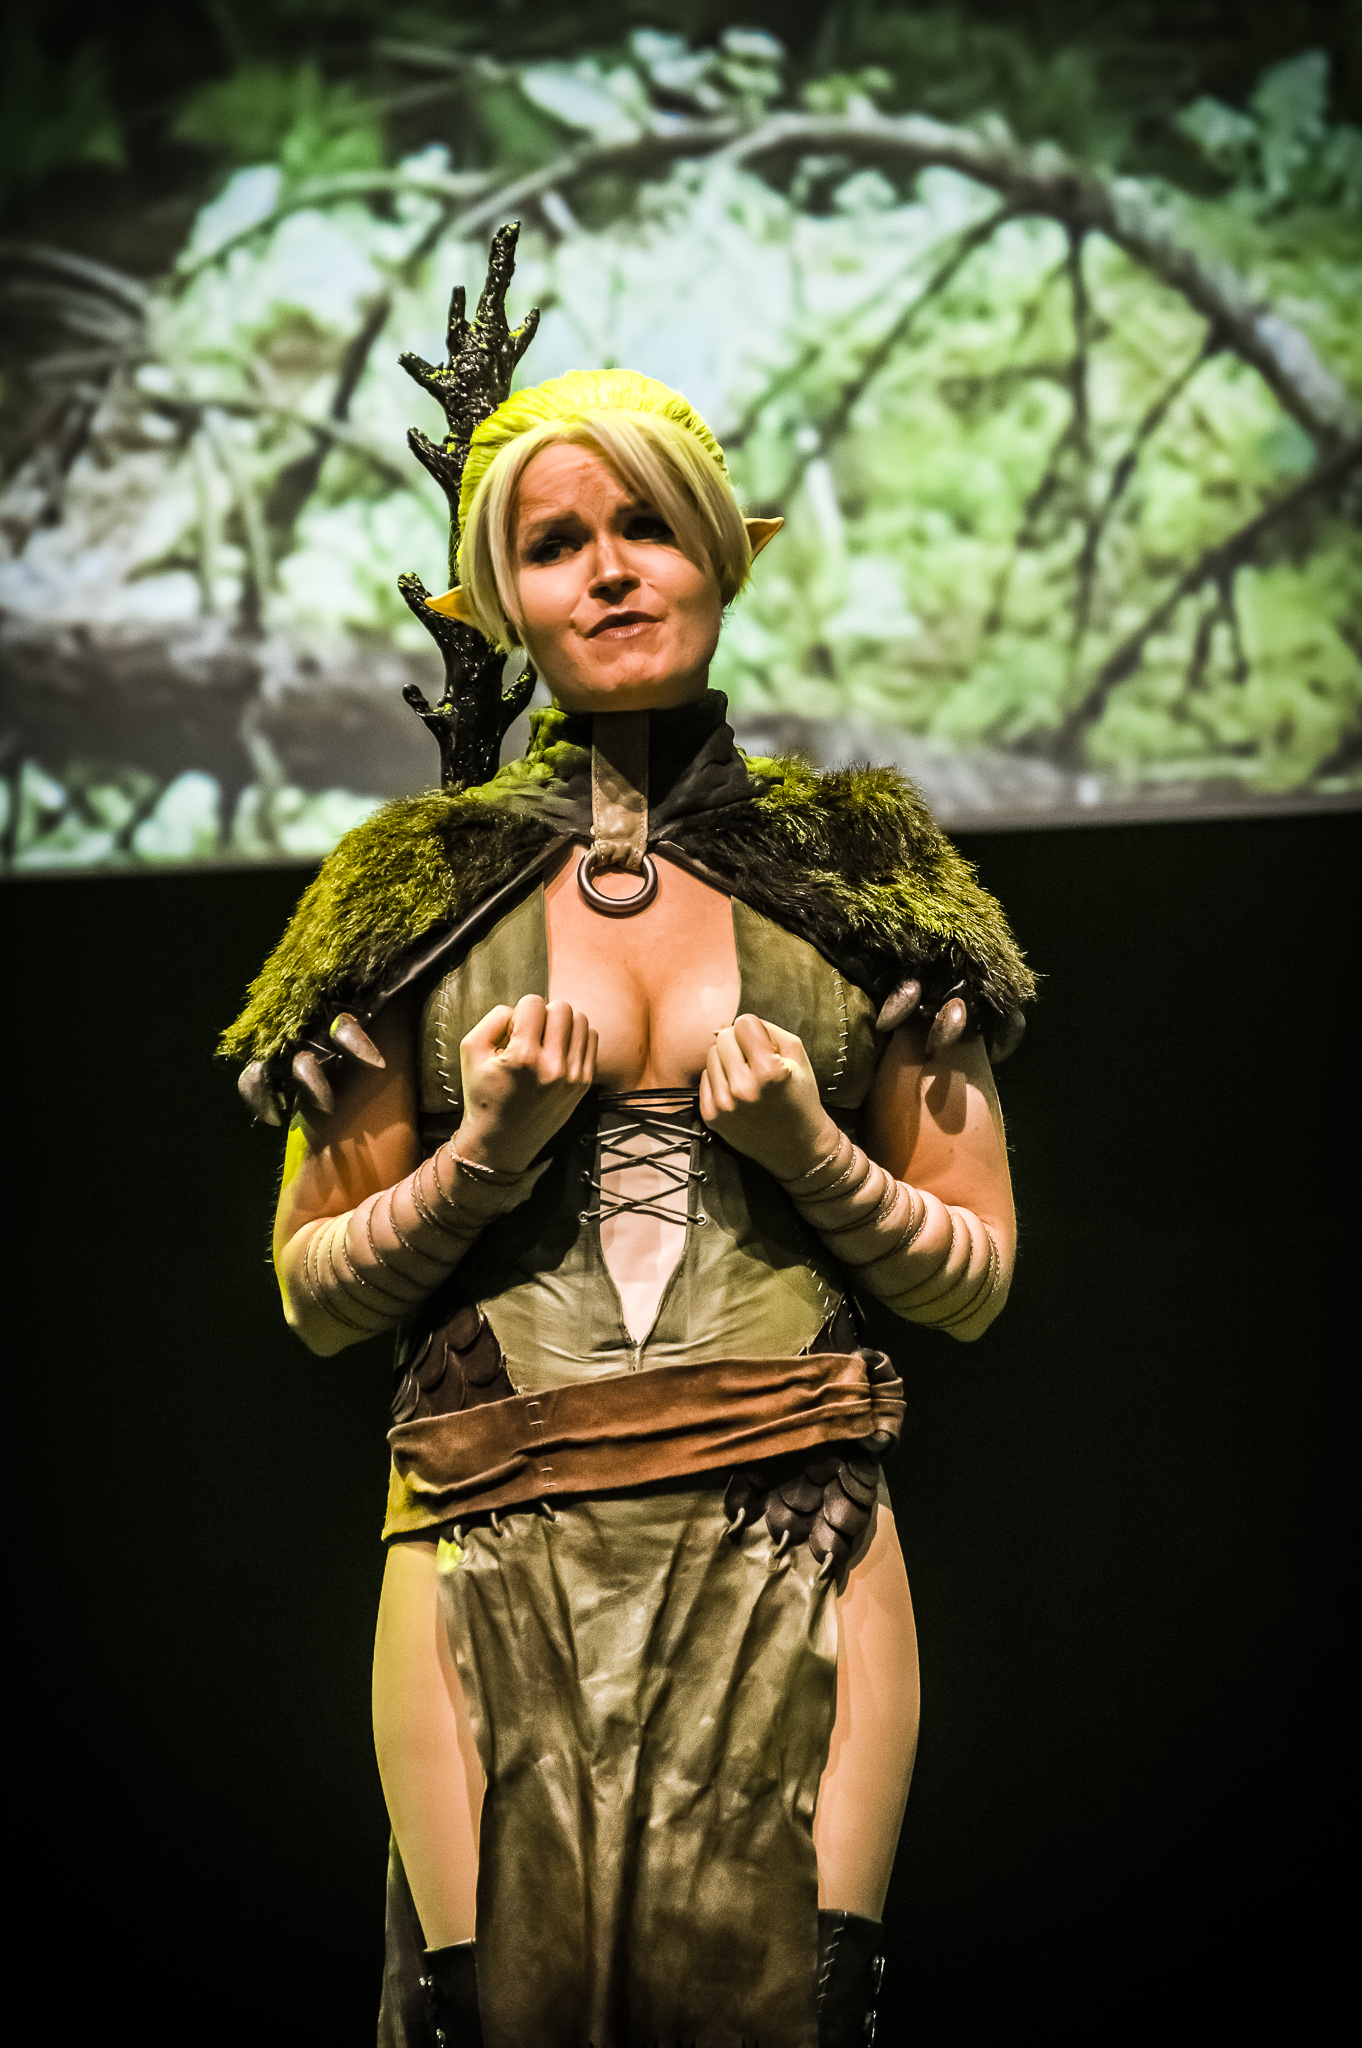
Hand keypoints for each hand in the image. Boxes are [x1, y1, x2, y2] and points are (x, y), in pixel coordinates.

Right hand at [457, 996, 596, 1172]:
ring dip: (562, 1024)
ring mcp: (573, 1076)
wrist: (501, 1143)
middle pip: (562, 1008)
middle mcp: (552, 1066)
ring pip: (580, 1021)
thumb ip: (492, 1019)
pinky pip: (591, 1040)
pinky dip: (575, 1038)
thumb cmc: (483, 1097)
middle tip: (531, 1035)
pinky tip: (558, 1051)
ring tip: (546, 1041)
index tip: (515, 1031)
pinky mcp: (583, 1084)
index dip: (521, 1011)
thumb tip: (518, 1009)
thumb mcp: (470, 1052)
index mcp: (523, 1057)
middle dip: (544, 1014)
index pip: (534, 1003)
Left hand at [699, 1014, 838, 1180]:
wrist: (798, 1147)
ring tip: (747, 1077)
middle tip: (754, 1061)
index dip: (755, 1031)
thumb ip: (769, 1030)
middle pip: (723, 1038)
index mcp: (768, 1071)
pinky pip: (705, 1078)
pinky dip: (719, 1079)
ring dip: (727, 1061)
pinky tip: (738, 1092)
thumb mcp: (798, 1057)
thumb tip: (738, 1022)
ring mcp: (724, 1104)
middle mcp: (743, 1088)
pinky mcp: (712, 1117)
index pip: (743, 1023)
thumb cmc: (800, 1098)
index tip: (764, 1045)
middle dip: (739, 1043)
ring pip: (710, 1056)